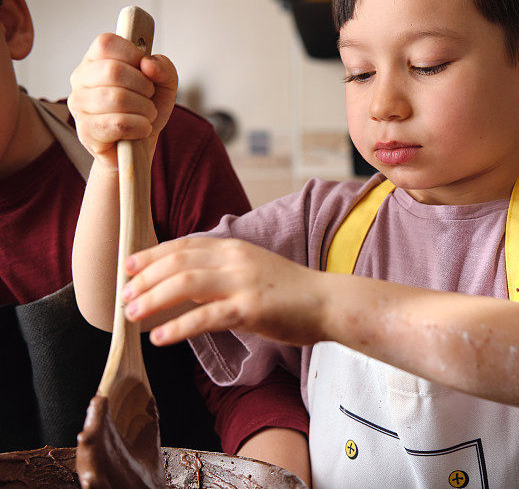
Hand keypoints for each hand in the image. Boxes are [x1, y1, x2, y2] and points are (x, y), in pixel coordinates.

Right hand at [67, 33, 177, 169]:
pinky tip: (141, 129)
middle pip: (113, 71)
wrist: (139, 148)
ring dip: (144, 109)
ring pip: (117, 98)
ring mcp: (79, 105)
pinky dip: (140, 126)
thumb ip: (164, 68)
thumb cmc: (145, 111)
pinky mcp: (86, 131)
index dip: (133, 55)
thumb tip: (148, 64)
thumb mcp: (164, 85)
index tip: (145, 72)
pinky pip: (118, 123)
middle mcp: (81, 79)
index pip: (106, 42)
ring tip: (147, 115)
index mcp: (95, 61)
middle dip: (144, 87)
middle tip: (149, 98)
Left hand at [121, 237, 328, 346]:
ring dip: (153, 299)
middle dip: (145, 279)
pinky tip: (160, 339)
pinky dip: (178, 327)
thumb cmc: (291, 291)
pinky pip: (206, 317)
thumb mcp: (253, 270)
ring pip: (186, 285)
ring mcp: (244, 283)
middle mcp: (236, 260)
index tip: (128, 267)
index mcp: (235, 248)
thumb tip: (185, 285)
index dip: (152, 254)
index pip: (185, 244)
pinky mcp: (251, 309)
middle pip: (178, 263)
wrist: (328, 302)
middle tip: (124, 297)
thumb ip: (221, 272)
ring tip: (132, 315)